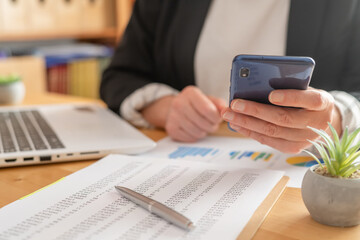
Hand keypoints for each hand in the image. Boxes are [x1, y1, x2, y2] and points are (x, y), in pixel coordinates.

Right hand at [142, 86, 225, 141]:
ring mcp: (173, 116)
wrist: (177, 108)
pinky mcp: (171, 128)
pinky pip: (190, 138)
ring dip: (204, 131)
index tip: (218, 118)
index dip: (216, 118)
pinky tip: (194, 129)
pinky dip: (195, 136)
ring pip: (197, 132)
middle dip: (212, 126)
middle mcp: (178, 103)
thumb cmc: (196, 104)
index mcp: (190, 93)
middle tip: (212, 123)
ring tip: (203, 125)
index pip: (207, 110)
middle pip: (203, 123)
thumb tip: (227, 111)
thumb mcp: (209, 99)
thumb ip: (220, 105)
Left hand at [222, 88, 341, 153]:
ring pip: (272, 131)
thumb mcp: (305, 88)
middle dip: (255, 111)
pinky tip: (238, 125)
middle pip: (283, 118)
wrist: (324, 122)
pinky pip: (269, 141)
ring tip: (230, 115)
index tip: (271, 95)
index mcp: (322, 103)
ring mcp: (305, 139)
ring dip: (247, 123)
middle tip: (235, 104)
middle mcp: (316, 123)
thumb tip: (256, 84)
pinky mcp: (293, 148)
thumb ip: (288, 86)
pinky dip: (251, 132)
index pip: (309, 100)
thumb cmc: (307, 100)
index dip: (290, 98)